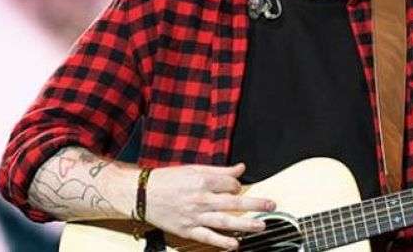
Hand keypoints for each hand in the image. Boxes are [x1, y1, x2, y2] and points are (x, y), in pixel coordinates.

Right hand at [144, 163, 274, 249]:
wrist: (141, 194)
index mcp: (202, 180)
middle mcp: (200, 199)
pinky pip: (208, 237)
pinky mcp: (187, 230)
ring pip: (224, 221)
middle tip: (271, 205)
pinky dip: (222, 242)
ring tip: (261, 226)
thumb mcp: (194, 169)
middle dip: (255, 204)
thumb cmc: (167, 180)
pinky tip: (235, 244)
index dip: (237, 186)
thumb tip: (241, 168)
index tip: (236, 188)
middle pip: (233, 202)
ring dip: (245, 224)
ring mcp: (194, 216)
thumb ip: (220, 170)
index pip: (231, 184)